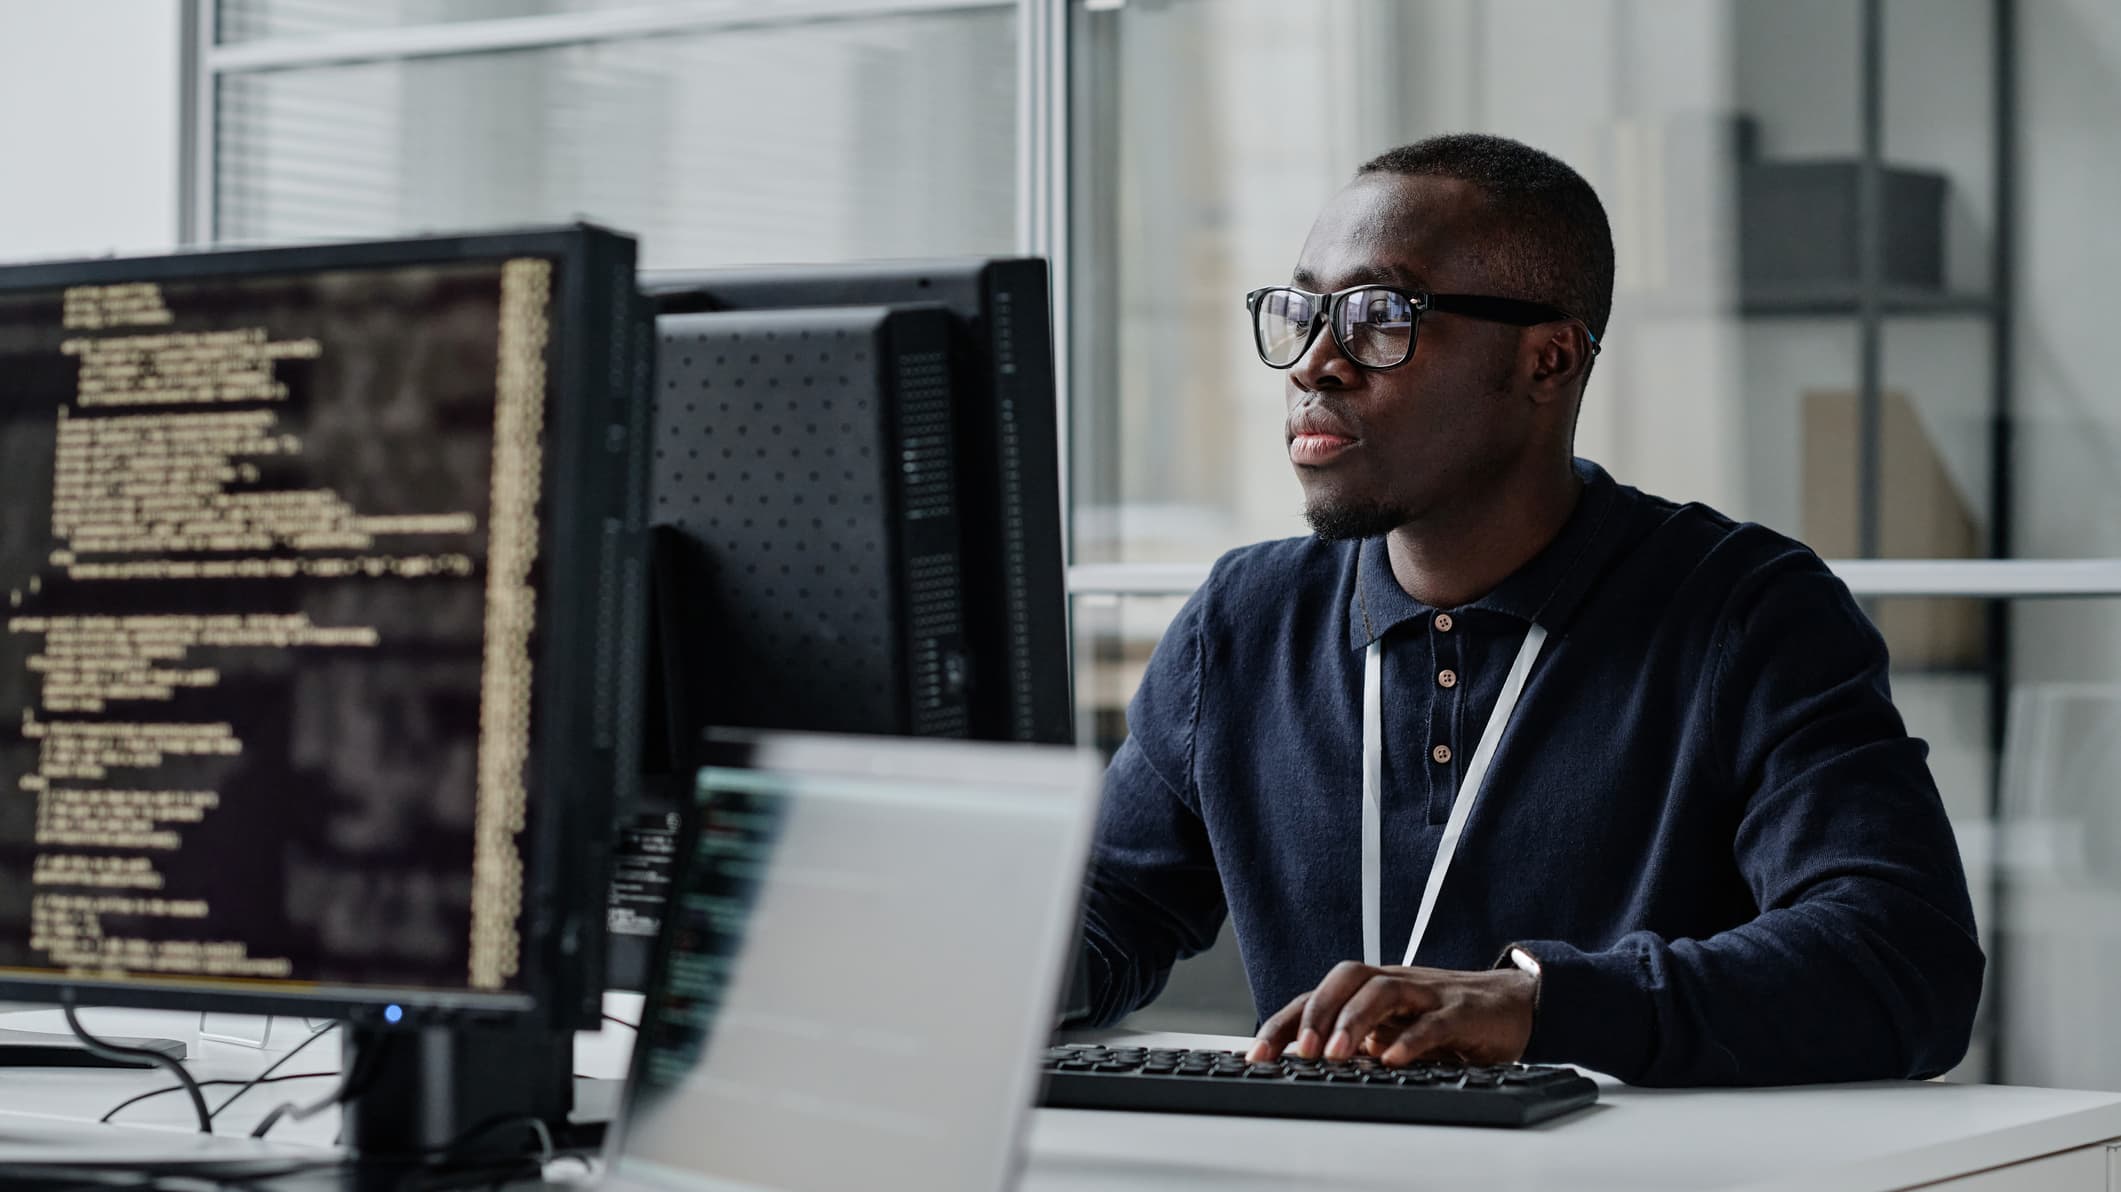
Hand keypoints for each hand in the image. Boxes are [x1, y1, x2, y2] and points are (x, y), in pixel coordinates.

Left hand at [1246, 961, 1536, 1066]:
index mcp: (1372, 990)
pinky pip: (1433, 1021)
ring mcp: (1428, 994)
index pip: (1318, 997)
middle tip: (1299, 1052)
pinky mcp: (1462, 1012)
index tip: (1257, 1056)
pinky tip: (1394, 1060)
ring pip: (1383, 992)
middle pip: (1346, 979)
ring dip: (1355, 1021)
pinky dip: (1411, 1040)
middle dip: (1316, 1013)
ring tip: (1337, 1055)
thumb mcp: (1395, 1031)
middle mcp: (1395, 984)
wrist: (1513, 1003)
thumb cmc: (1445, 1017)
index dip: (1284, 1023)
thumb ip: (1359, 1043)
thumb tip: (1307, 1069)